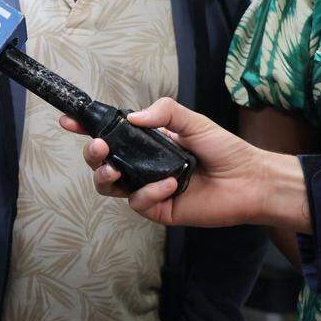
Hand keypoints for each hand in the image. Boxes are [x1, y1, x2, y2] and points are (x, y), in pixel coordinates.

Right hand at [60, 97, 308, 228]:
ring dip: (104, 175)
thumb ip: (164, 112)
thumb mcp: (194, 121)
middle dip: (91, 154)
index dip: (86, 128)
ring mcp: (147, 188)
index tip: (69, 121)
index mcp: (146, 143)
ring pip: (108, 185)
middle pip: (100, 162)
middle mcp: (142, 165)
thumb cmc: (226, 150)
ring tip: (115, 169)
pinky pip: (137, 202)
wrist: (251, 181)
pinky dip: (149, 192)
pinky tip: (170, 184)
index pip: (110, 135)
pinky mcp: (157, 209)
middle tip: (99, 146)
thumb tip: (131, 117)